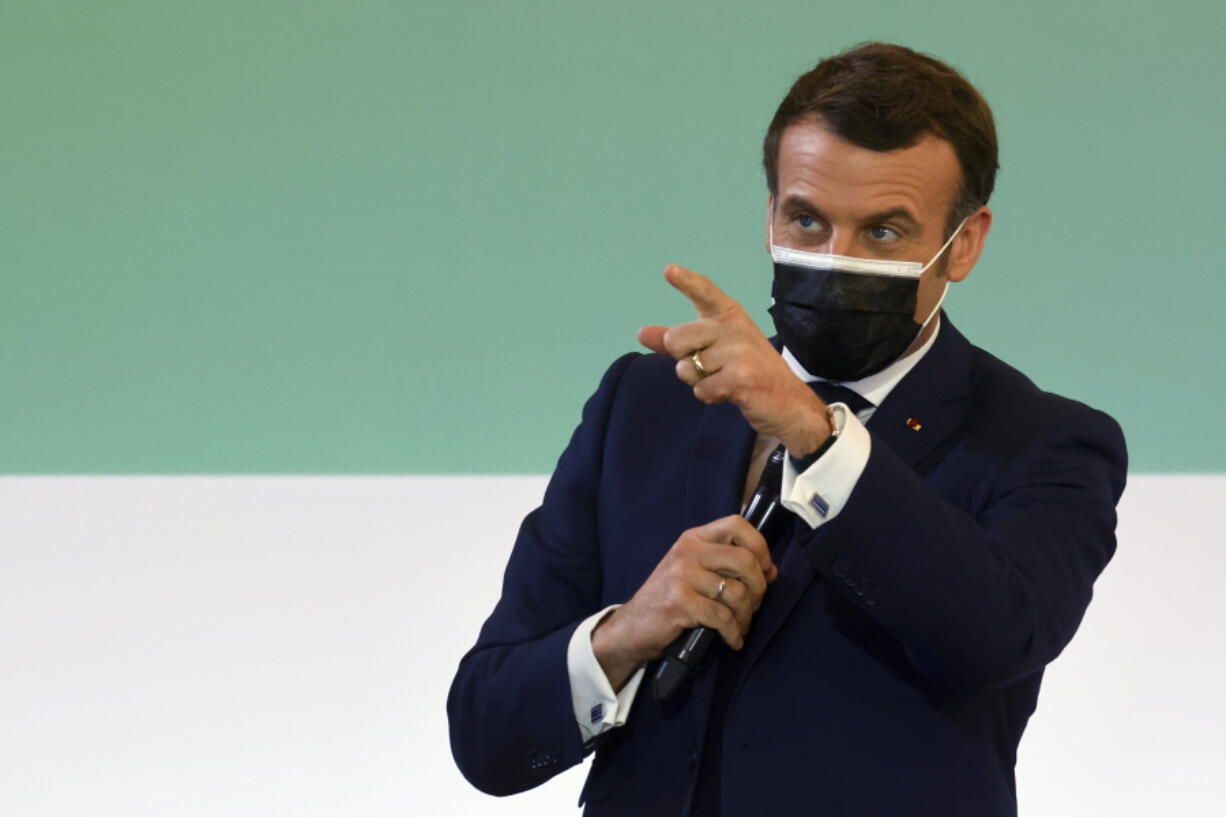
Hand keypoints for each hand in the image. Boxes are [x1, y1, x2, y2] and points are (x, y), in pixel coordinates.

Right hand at [591, 515, 777, 690]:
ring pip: (736, 593)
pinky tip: (732, 640)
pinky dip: (733, 633)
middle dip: (758, 587)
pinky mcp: (680, 603)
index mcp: (693, 539)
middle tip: (754, 604)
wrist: (632, 626)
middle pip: (744, 560)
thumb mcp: (695, 572)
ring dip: (746, 616)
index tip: (764, 568)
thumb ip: (729, 566)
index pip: (736, 524)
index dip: (759, 545)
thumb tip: (772, 570)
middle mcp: (687, 552)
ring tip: (741, 625)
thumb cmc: (668, 598)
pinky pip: (723, 618)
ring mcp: (682, 576)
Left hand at [638, 264, 831, 456]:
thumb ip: (679, 341)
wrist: (789, 402)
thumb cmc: (749, 371)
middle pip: (676, 340)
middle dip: (683, 359)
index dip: (686, 282)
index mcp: (729, 315)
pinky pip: (701, 389)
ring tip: (725, 379)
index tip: (669, 270)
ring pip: (687, 368)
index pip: (705, 292)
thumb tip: (642, 333)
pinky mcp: (740, 377)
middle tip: (712, 366)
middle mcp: (734, 327)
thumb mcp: (714, 350)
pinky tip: (730, 392)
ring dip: (699, 382)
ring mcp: (739, 351)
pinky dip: (709, 396)